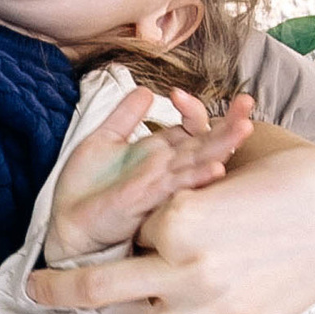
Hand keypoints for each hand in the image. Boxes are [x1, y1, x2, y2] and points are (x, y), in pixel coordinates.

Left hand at [25, 130, 314, 313]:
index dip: (114, 228)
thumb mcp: (235, 149)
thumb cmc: (293, 173)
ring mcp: (209, 309)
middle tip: (28, 297)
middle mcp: (187, 266)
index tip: (94, 230)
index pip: (124, 231)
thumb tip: (163, 106)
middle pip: (100, 289)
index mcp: (181, 214)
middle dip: (57, 295)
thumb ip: (191, 142)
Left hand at [45, 85, 252, 267]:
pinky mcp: (146, 202)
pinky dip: (197, 178)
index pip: (192, 128)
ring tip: (244, 129)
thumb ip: (125, 116)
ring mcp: (160, 187)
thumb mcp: (103, 141)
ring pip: (199, 164)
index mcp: (160, 154)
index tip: (192, 95)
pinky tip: (216, 169)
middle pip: (205, 144)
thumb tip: (146, 89)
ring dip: (222, 147)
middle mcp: (166, 170)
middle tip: (248, 103)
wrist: (66, 224)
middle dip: (228, 124)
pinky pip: (177, 188)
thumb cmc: (85, 190)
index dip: (197, 110)